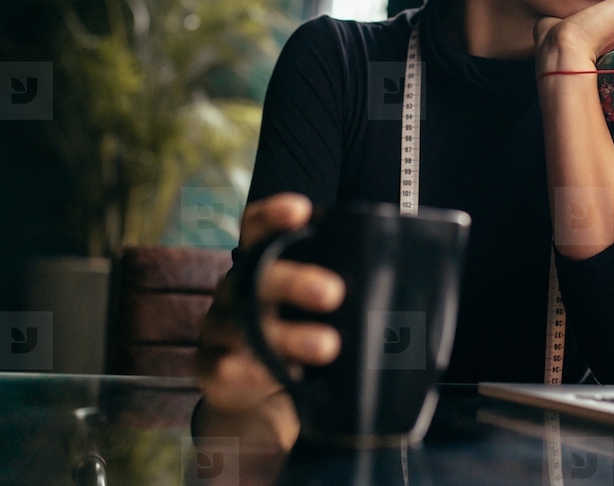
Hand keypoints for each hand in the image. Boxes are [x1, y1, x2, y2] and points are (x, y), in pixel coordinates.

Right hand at [194, 192, 345, 449]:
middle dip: (293, 281)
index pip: (256, 230)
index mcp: (259, 265)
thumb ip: (344, 296)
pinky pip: (227, 369)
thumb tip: (402, 292)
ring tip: (327, 345)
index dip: (272, 217)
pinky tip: (286, 378)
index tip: (302, 210)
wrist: (254, 403)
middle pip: (254, 275)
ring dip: (286, 335)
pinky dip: (257, 374)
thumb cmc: (297, 341)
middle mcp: (235, 291)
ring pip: (243, 325)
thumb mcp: (319, 313)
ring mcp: (219, 330)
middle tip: (334, 293)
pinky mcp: (211, 371)